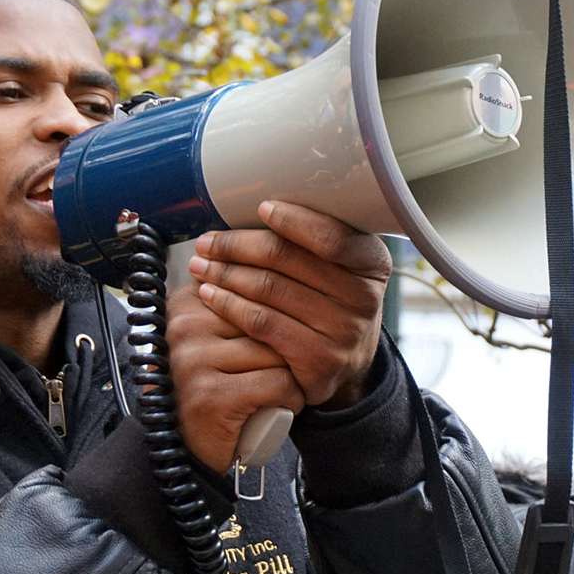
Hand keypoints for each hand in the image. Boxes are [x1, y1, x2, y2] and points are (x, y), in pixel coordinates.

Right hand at [166, 282, 306, 472]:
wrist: (185, 448)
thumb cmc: (211, 387)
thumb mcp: (216, 337)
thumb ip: (233, 299)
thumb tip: (279, 257)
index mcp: (186, 303)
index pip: (252, 285)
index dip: (278, 313)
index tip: (277, 337)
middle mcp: (184, 326)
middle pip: (266, 317)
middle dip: (287, 345)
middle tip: (290, 366)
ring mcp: (193, 360)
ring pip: (276, 350)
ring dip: (293, 373)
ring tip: (283, 388)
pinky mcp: (211, 395)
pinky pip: (277, 383)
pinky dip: (291, 398)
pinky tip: (282, 406)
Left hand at [188, 201, 391, 409]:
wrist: (345, 364)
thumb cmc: (329, 302)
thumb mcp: (338, 267)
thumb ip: (309, 242)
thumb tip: (249, 210)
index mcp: (372, 263)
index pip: (330, 236)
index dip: (292, 220)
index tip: (261, 208)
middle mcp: (364, 298)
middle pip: (287, 259)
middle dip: (237, 246)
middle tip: (207, 242)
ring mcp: (343, 333)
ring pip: (268, 289)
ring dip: (225, 274)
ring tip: (200, 265)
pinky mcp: (319, 361)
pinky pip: (262, 322)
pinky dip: (229, 305)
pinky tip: (210, 295)